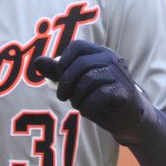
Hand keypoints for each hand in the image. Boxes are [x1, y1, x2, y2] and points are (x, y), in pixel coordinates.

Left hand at [33, 40, 157, 144]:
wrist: (128, 119)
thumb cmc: (100, 98)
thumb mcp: (77, 83)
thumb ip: (59, 72)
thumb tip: (37, 62)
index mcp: (100, 52)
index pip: (77, 46)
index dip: (63, 62)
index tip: (60, 78)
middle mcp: (111, 59)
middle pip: (80, 64)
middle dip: (66, 83)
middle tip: (63, 97)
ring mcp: (119, 74)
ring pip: (88, 80)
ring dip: (77, 97)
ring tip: (79, 105)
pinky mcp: (124, 92)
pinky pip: (99, 95)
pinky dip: (88, 106)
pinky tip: (88, 110)